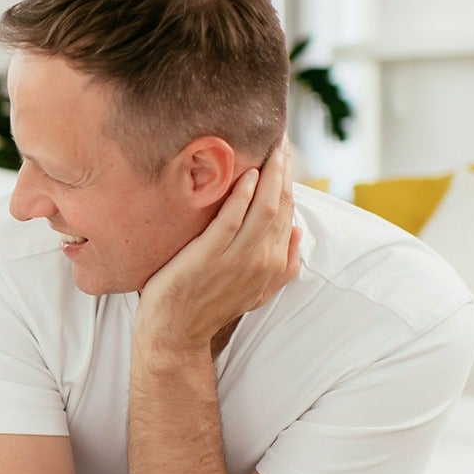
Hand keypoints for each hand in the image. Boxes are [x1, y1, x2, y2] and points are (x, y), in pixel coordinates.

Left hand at [137, 144, 301, 350]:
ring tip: (270, 146)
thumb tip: (299, 232)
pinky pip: (230, 220)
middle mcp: (261, 261)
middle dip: (283, 170)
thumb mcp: (256, 291)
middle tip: (280, 139)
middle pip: (280, 205)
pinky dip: (241, 196)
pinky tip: (245, 174)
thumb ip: (282, 264)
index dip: (289, 182)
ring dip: (270, 174)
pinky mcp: (208, 256)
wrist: (175, 334)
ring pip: (264, 208)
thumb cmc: (209, 307)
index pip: (288, 213)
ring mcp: (236, 259)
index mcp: (273, 265)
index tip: (285, 154)